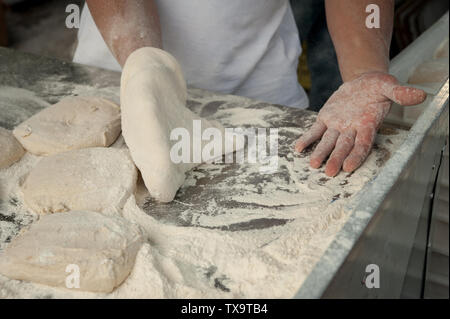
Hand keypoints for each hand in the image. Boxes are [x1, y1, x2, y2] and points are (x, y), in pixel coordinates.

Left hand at [295, 72, 425, 176]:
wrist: (363, 83)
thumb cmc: (378, 88)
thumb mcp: (389, 87)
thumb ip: (400, 93)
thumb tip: (420, 95)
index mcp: (368, 124)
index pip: (362, 144)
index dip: (356, 155)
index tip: (349, 167)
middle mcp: (352, 129)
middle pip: (343, 147)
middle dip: (336, 159)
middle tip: (329, 172)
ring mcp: (338, 126)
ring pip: (328, 142)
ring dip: (320, 153)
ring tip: (313, 164)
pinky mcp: (326, 119)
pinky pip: (315, 130)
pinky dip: (307, 139)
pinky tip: (298, 148)